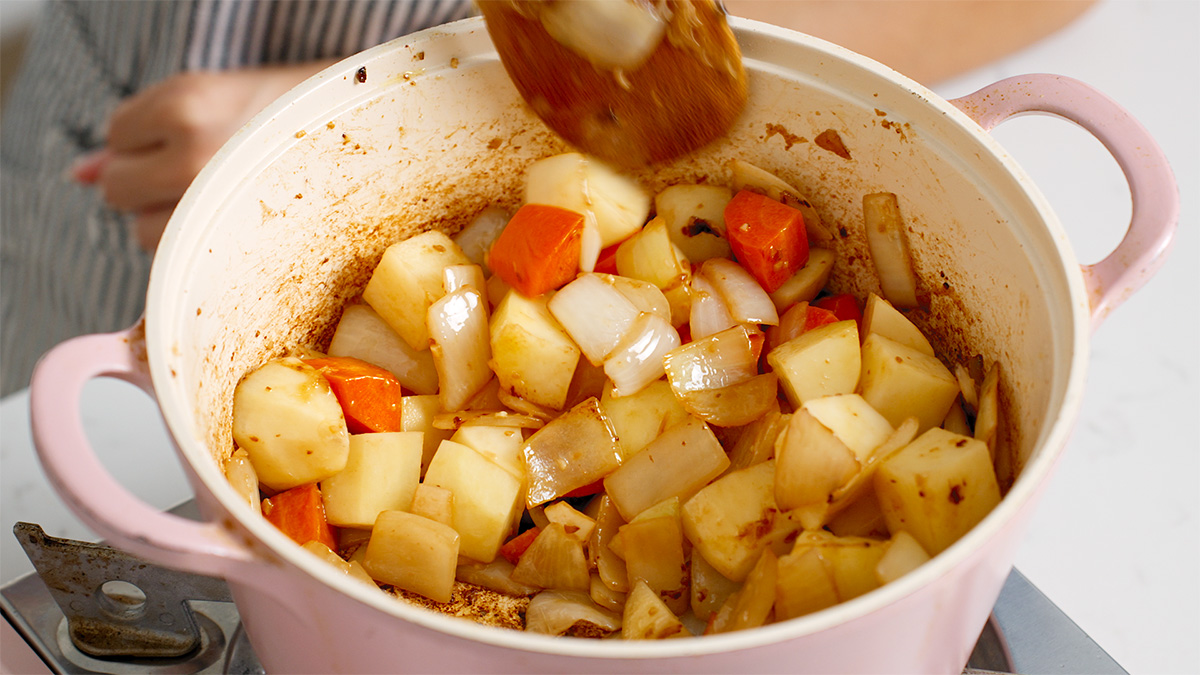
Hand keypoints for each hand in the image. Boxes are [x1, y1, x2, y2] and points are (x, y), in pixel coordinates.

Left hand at [71, 62, 332, 250]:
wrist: (366, 143)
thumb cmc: (291, 117)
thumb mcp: (214, 98)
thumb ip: (142, 131)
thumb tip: (80, 175)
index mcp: (188, 102)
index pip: (117, 136)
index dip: (148, 141)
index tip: (196, 138)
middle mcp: (196, 155)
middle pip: (120, 191)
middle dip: (151, 186)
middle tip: (208, 173)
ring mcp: (215, 205)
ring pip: (147, 233)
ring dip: (176, 222)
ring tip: (229, 202)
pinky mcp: (232, 248)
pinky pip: (180, 260)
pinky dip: (200, 249)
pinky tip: (238, 226)